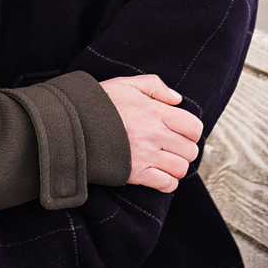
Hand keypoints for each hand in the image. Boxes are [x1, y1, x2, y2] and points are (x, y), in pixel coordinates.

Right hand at [100, 74, 203, 191]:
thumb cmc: (98, 103)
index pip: (194, 127)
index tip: (181, 131)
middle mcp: (155, 135)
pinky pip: (166, 184)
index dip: (191, 130)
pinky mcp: (136, 174)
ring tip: (166, 161)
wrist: (73, 125)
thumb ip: (155, 86)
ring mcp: (146, 155)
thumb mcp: (127, 84)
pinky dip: (168, 182)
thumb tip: (177, 99)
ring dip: (177, 166)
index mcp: (156, 112)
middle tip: (173, 146)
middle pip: (190, 150)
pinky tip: (160, 175)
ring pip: (181, 168)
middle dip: (185, 149)